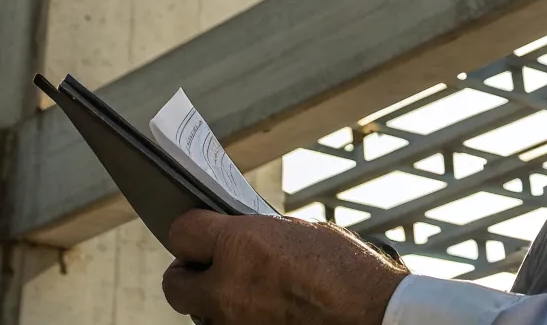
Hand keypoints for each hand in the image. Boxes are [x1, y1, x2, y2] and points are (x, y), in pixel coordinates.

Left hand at [161, 210, 408, 324]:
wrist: (372, 313)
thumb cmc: (347, 270)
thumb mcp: (300, 232)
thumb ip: (258, 235)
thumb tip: (237, 236)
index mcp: (240, 244)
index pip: (181, 232)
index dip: (192, 229)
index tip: (201, 232)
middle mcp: (228, 286)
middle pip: (174, 284)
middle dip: (189, 274)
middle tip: (208, 267)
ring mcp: (235, 323)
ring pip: (199, 313)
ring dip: (213, 301)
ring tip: (244, 292)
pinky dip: (234, 320)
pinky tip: (261, 310)